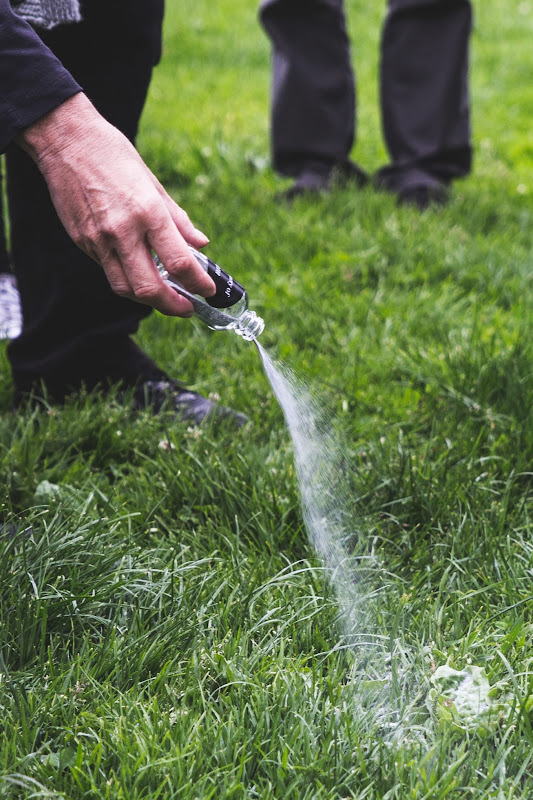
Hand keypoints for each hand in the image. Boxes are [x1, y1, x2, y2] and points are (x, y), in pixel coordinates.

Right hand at [16, 93, 214, 316]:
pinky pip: (109, 272)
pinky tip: (139, 274)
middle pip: (150, 288)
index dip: (199, 283)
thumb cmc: (113, 155)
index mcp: (148, 211)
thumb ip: (178, 219)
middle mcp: (123, 231)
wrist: (65, 140)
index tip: (208, 290)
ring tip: (165, 298)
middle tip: (188, 307)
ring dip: (149, 300)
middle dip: (173, 306)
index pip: (180, 262)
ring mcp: (99, 240)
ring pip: (126, 289)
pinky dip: (128, 280)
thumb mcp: (153, 182)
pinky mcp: (83, 242)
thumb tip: (200, 244)